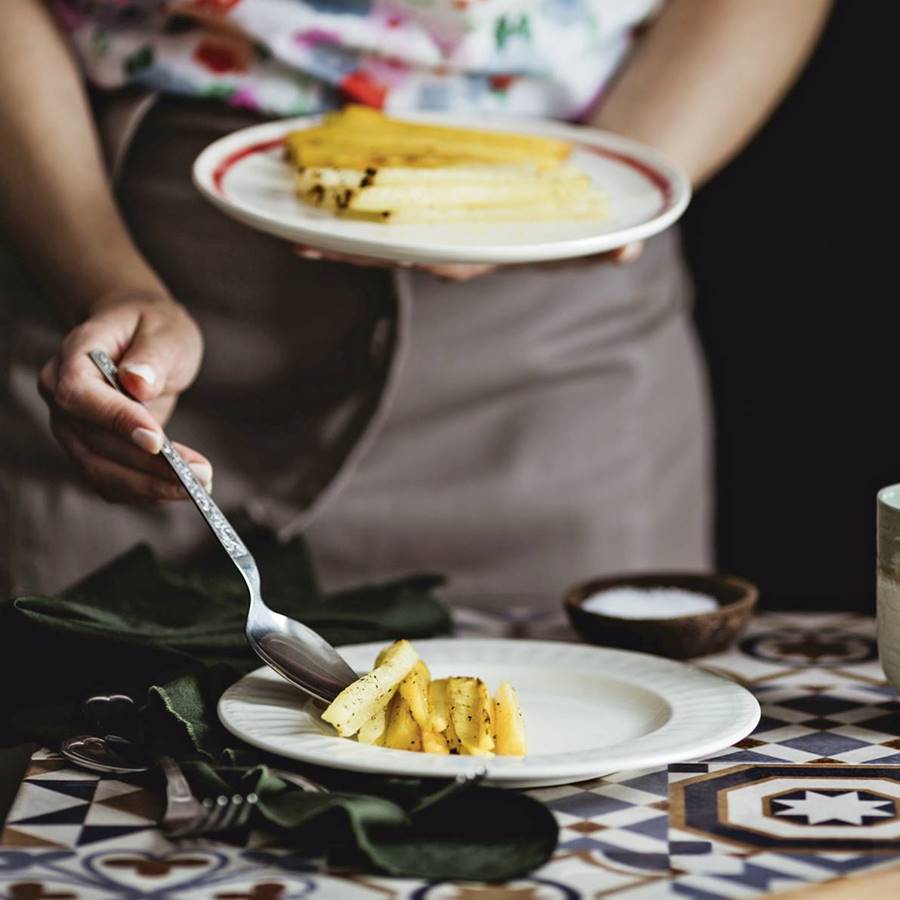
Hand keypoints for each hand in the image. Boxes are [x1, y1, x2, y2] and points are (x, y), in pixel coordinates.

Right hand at [39, 292, 208, 503]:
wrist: (141, 337)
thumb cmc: (153, 327)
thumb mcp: (165, 330)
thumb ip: (152, 355)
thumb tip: (138, 382)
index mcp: (73, 358)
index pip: (80, 395)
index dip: (116, 421)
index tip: (158, 441)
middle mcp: (62, 398)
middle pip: (95, 443)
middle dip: (149, 466)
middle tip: (200, 474)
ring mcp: (73, 429)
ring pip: (101, 471)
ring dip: (150, 486)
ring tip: (199, 484)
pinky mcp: (92, 450)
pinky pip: (111, 481)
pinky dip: (145, 491)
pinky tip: (181, 488)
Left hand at [295, 241, 643, 281]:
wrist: (558, 206)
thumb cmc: (569, 221)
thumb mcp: (592, 235)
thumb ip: (607, 247)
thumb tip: (631, 251)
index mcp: (484, 257)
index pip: (445, 259)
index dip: (408, 255)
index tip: (375, 251)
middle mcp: (454, 251)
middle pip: (398, 253)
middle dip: (354, 249)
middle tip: (303, 243)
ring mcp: (438, 236)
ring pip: (383, 240)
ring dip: (341, 237)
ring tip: (293, 234)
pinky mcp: (427, 216)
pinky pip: (384, 220)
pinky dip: (351, 217)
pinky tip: (315, 210)